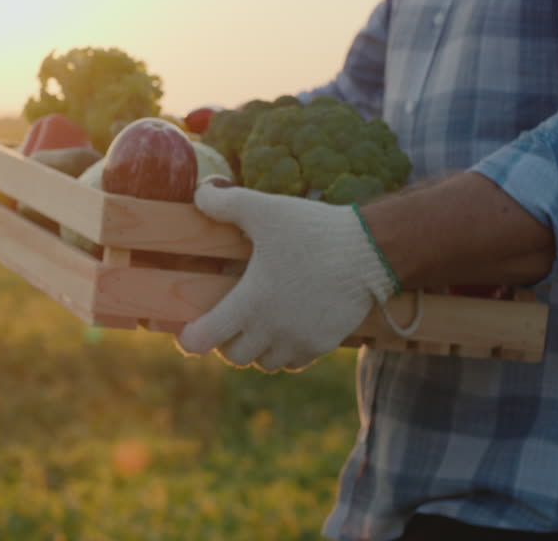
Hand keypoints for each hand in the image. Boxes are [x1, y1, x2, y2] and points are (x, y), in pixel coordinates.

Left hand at [176, 179, 398, 371]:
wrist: (371, 251)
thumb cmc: (314, 231)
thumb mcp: (266, 209)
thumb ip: (225, 203)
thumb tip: (199, 194)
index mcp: (250, 302)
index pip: (205, 339)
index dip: (190, 337)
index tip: (187, 331)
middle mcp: (272, 330)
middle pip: (233, 356)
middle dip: (225, 342)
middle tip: (226, 321)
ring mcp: (299, 341)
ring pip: (264, 363)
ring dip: (255, 349)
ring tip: (256, 324)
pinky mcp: (323, 344)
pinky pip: (293, 363)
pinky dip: (283, 353)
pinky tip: (284, 329)